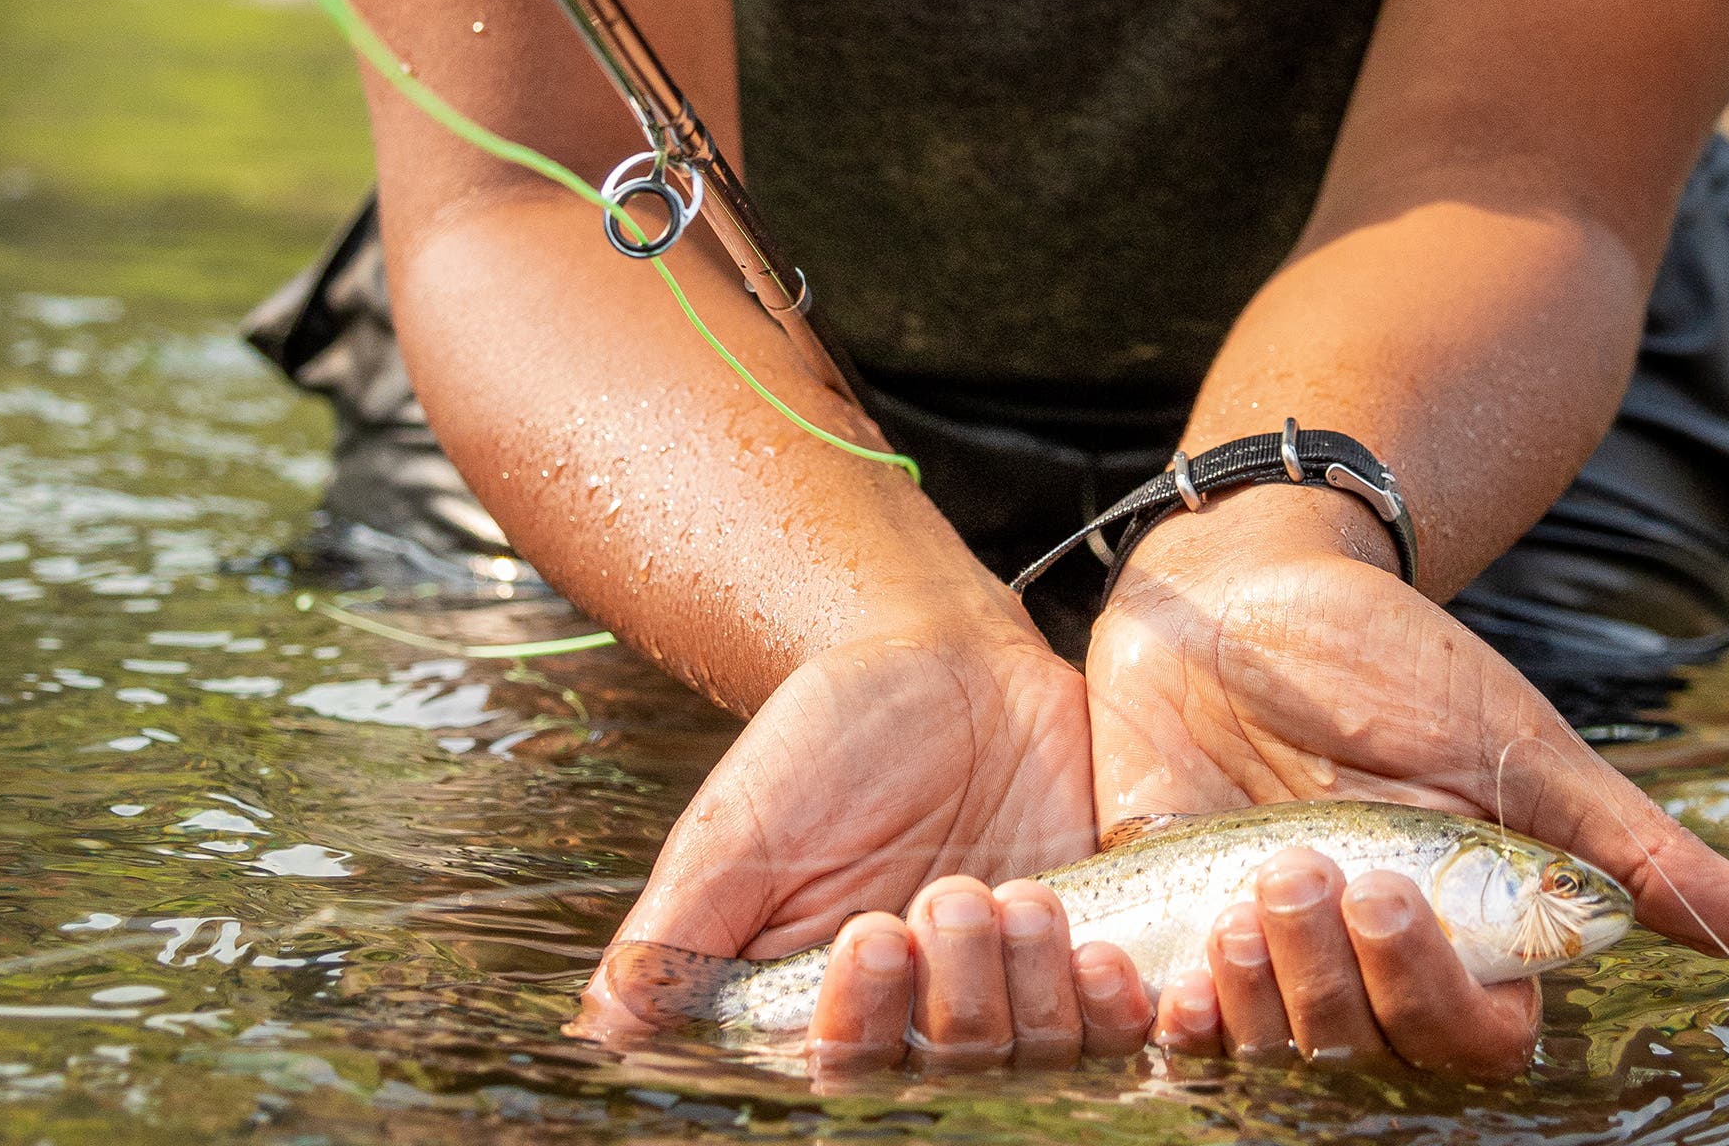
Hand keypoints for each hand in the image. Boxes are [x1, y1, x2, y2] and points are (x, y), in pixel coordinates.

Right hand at [574, 608, 1140, 1068]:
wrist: (942, 661)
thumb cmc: (826, 741)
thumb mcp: (740, 826)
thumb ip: (680, 930)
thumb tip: (604, 1025)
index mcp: (830, 1002)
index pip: (849, 1065)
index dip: (867, 1021)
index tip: (873, 933)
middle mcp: (925, 1011)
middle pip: (951, 1067)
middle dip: (958, 989)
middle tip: (951, 892)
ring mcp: (1017, 985)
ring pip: (1040, 1052)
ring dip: (1035, 987)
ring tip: (1023, 893)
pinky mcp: (1096, 946)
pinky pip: (1124, 1020)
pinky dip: (1123, 1006)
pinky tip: (1106, 954)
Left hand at [1082, 485, 1728, 1076]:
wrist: (1244, 585)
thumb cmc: (1391, 657)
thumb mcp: (1513, 744)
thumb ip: (1625, 843)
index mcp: (1457, 935)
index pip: (1467, 1031)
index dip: (1434, 989)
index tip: (1394, 892)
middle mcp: (1360, 962)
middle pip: (1362, 1048)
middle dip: (1333, 978)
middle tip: (1308, 873)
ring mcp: (1258, 951)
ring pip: (1263, 1046)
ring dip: (1251, 997)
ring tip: (1240, 904)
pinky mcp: (1160, 929)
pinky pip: (1158, 1016)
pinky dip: (1158, 1016)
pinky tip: (1151, 980)